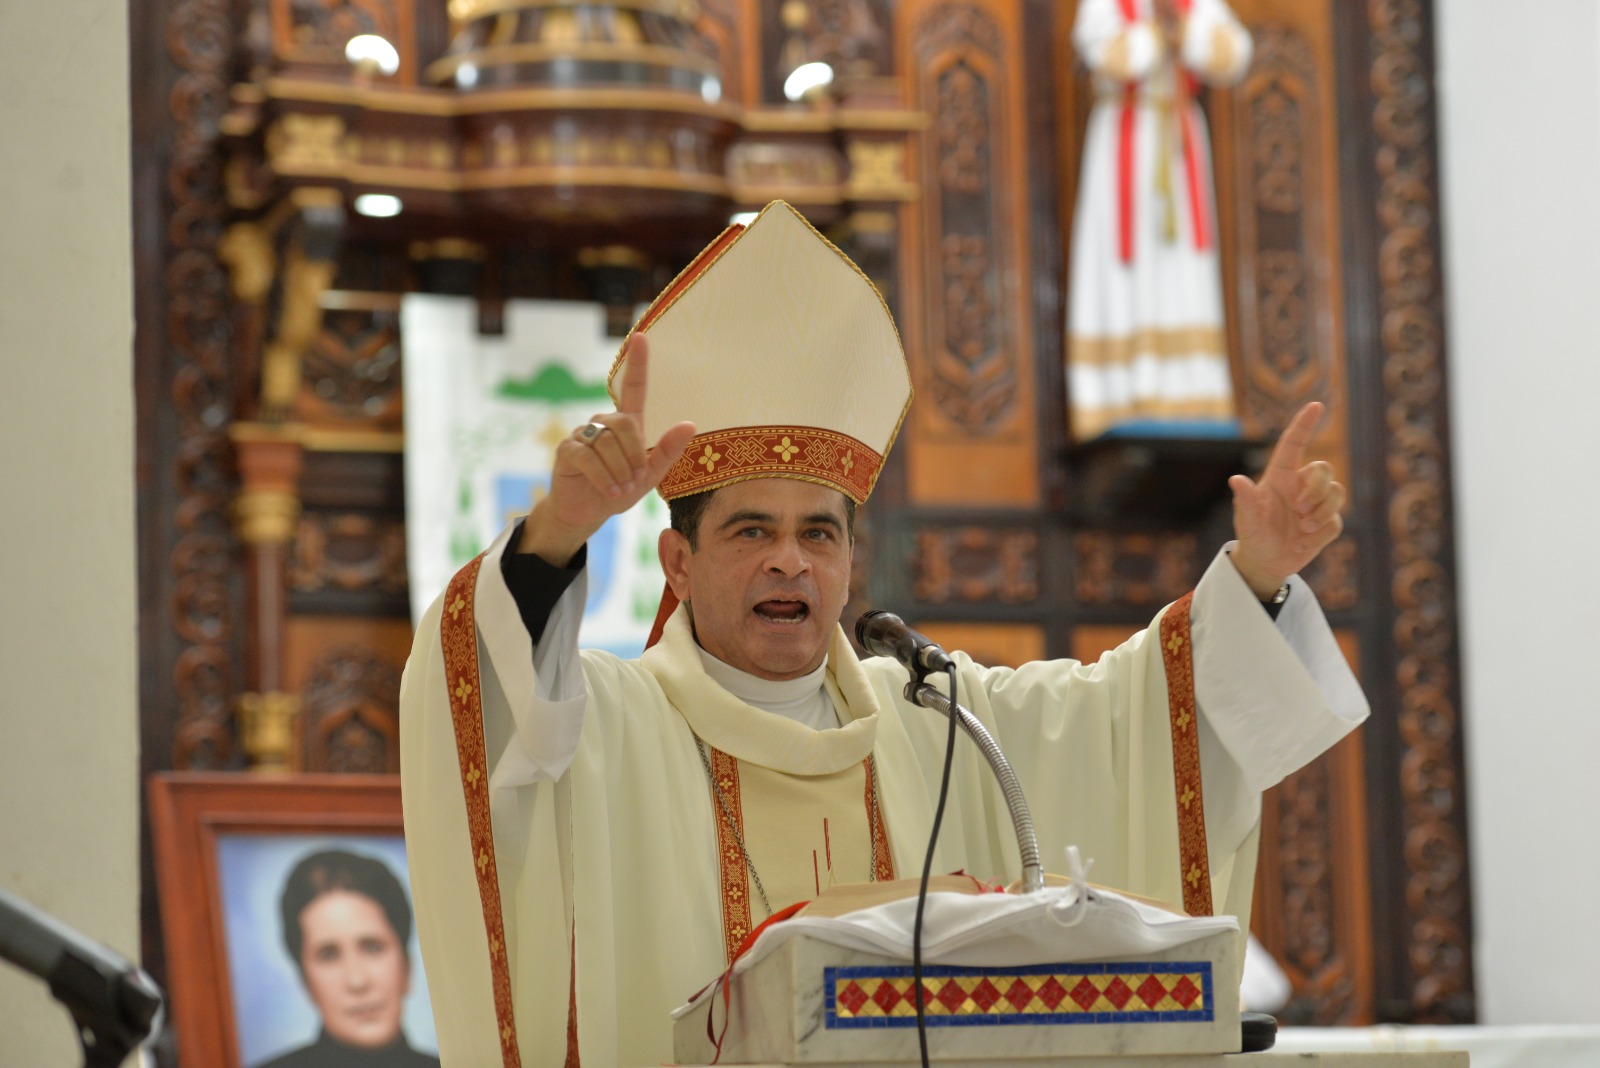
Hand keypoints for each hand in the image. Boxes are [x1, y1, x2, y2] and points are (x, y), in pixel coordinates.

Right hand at [516, 333, 696, 564]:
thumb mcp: (650, 475)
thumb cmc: (620, 490)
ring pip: (607, 442)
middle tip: (636, 480)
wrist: (588, 513)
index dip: (637, 363)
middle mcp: (603, 423)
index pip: (633, 387)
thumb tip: (689, 424)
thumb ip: (668, 451)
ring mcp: (581, 434)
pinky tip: (610, 491)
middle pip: (624, 422)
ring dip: (621, 470)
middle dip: (635, 454)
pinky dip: (604, 477)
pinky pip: (589, 457)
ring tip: (623, 488)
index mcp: (626, 424)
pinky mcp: (567, 450)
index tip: (642, 337)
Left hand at [1227, 401, 1346, 598]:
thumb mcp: (1247, 520)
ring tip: (1302, 529)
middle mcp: (1300, 486)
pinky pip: (1336, 522)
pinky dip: (1320, 534)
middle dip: (1317, 489)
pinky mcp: (1326, 524)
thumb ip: (1246, 501)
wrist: (1265, 563)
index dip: (1304, 424)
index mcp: (1280, 478)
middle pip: (1324, 469)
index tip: (1316, 405)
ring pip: (1337, 493)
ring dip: (1321, 512)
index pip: (1293, 444)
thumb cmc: (1253, 536)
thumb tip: (1236, 480)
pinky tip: (1302, 543)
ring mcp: (1315, 505)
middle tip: (1299, 509)